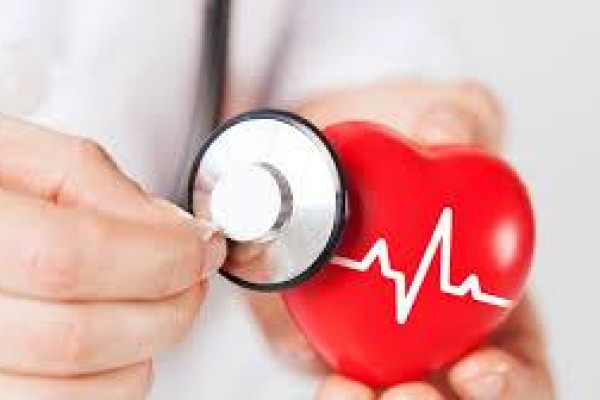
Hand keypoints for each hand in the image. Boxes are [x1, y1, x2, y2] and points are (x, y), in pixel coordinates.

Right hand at [0, 114, 225, 398]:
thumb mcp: (25, 157)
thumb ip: (94, 181)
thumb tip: (174, 230)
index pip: (70, 258)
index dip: (160, 256)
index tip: (203, 246)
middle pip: (78, 338)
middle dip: (169, 307)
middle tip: (194, 276)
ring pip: (77, 394)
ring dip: (146, 350)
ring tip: (156, 306)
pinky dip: (118, 383)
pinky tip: (121, 340)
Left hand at [244, 80, 553, 398]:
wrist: (327, 142)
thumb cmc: (396, 140)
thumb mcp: (437, 115)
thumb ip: (458, 116)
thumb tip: (443, 127)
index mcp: (481, 297)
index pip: (515, 365)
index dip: (512, 384)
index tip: (480, 370)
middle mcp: (429, 332)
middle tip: (408, 397)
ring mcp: (370, 338)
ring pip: (379, 396)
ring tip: (346, 393)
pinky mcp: (311, 335)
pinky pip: (316, 369)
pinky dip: (316, 375)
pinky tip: (321, 375)